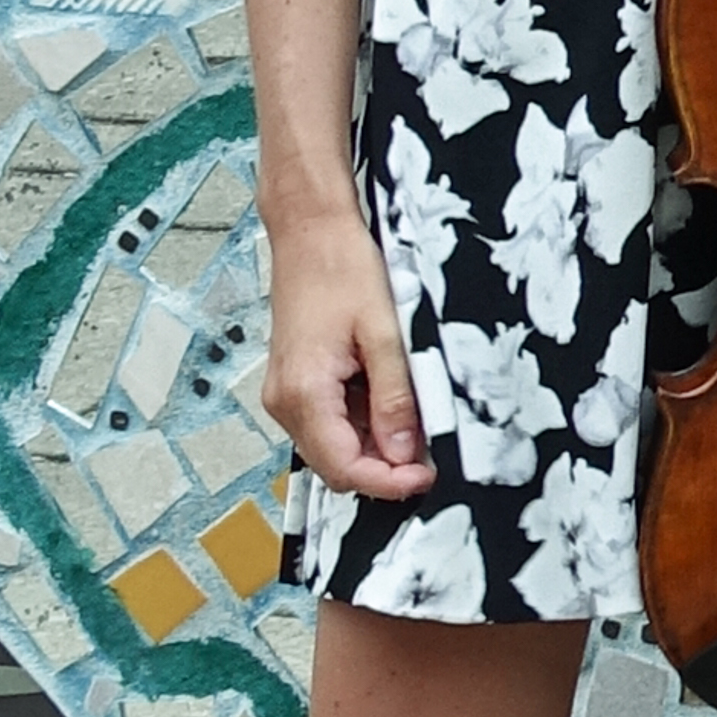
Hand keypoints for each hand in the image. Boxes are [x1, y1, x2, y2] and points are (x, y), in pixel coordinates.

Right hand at [260, 217, 433, 501]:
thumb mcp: (385, 334)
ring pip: (335, 445)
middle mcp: (285, 402)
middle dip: (385, 468)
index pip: (343, 469)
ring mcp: (287, 394)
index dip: (388, 483)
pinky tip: (390, 397)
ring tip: (415, 415)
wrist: (310, 233)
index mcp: (303, 394)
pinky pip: (331, 421)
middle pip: (337, 464)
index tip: (428, 478)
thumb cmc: (342, 269)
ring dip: (376, 444)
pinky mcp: (296, 384)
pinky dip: (363, 422)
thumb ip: (395, 398)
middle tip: (431, 452)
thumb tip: (406, 453)